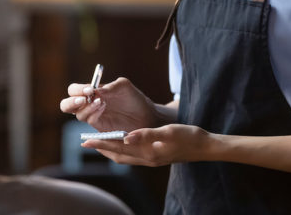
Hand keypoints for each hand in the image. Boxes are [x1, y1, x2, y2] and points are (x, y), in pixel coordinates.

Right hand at [60, 77, 157, 131]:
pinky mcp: (100, 129)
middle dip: (71, 102)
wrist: (147, 117)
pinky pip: (90, 122)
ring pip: (78, 114)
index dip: (77, 89)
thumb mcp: (124, 86)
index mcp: (92, 93)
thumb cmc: (135, 99)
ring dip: (87, 108)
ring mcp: (94, 118)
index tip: (89, 90)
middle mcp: (89, 105)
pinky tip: (103, 108)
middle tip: (83, 99)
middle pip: (67, 105)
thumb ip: (109, 86)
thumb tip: (94, 91)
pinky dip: (94, 115)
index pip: (74, 90)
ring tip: (102, 103)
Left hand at [81, 124, 210, 166]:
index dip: (102, 144)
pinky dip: (121, 148)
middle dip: (101, 148)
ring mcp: (151, 158)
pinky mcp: (155, 155)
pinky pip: (132, 154)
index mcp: (148, 153)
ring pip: (124, 156)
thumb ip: (147, 134)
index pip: (119, 148)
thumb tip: (126, 136)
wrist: (205, 147)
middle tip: (85, 141)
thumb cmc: (189, 137)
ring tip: (98, 141)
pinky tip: (120, 140)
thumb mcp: (168, 132)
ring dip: (110, 149)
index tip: (86, 140)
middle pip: (118, 155)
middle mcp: (147, 158)